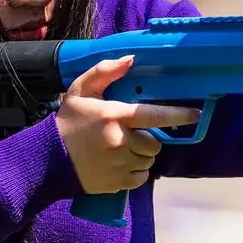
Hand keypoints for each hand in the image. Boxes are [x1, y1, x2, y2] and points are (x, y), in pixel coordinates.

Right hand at [55, 57, 201, 193]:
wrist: (47, 159)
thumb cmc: (67, 122)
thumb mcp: (81, 90)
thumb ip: (105, 72)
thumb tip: (131, 59)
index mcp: (115, 116)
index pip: (155, 115)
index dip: (178, 115)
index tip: (195, 114)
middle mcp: (121, 141)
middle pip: (154, 142)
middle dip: (148, 138)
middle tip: (130, 135)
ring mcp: (120, 165)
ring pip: (149, 160)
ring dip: (142, 155)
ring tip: (123, 149)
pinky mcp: (118, 183)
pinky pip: (141, 178)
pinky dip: (137, 172)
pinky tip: (121, 165)